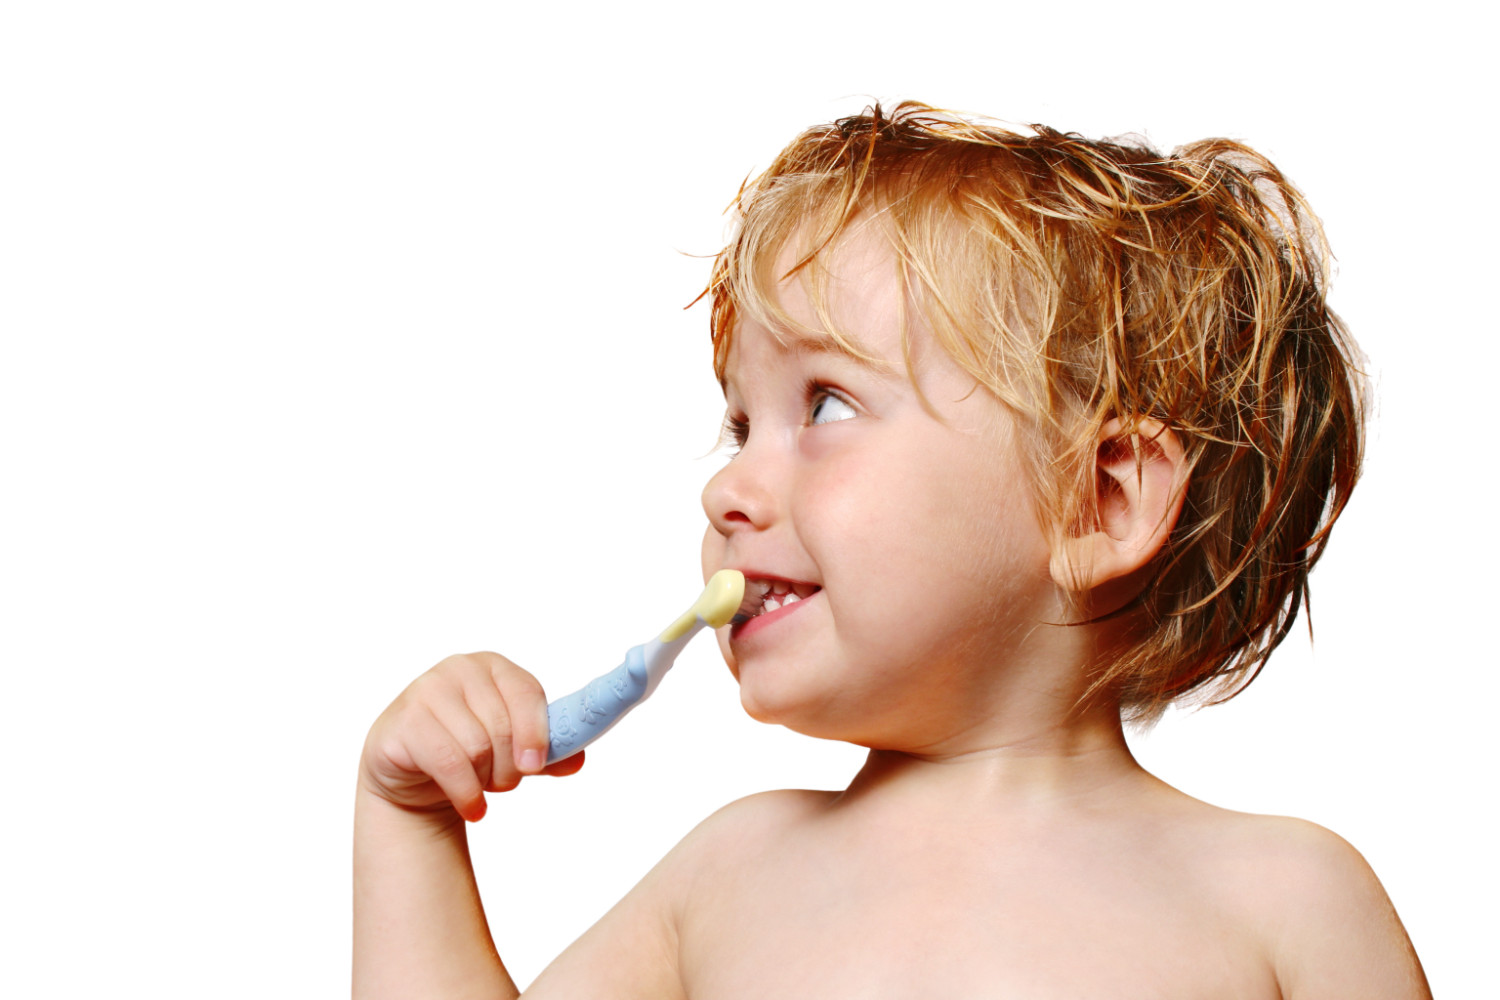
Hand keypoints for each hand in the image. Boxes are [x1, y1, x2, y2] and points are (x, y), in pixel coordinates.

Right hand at [359, 652, 584, 822]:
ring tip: (479, 786)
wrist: (413, 771)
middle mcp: (459, 669)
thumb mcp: (512, 750)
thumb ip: (546, 752)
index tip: (536, 766)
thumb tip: (576, 759)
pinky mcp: (403, 721)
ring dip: (485, 781)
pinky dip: (466, 794)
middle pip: (502, 726)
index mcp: (493, 666)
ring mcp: (425, 691)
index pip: (526, 692)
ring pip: (476, 747)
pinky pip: (448, 763)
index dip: (537, 733)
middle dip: (509, 768)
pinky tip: (471, 807)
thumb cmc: (467, 750)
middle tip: (503, 783)